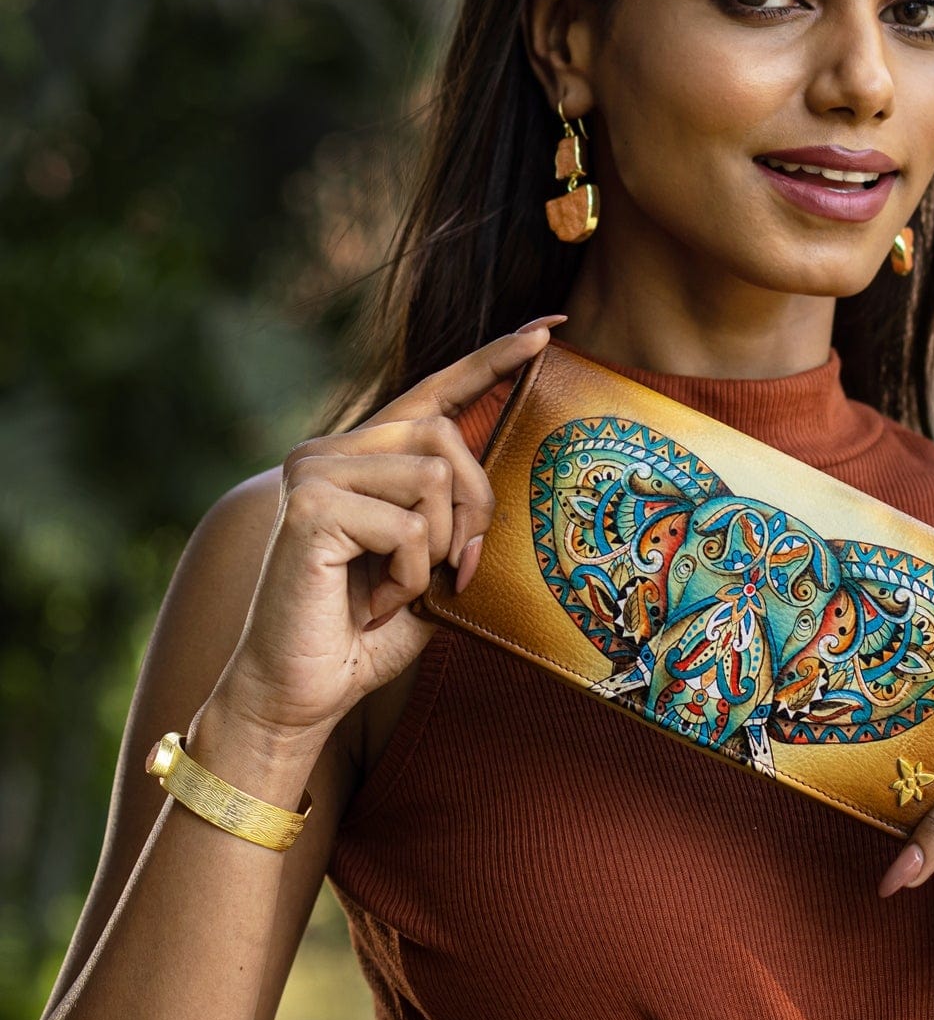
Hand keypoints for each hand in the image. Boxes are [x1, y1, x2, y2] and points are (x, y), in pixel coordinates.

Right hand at [211, 315, 565, 747]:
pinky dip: (409, 576)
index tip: (549, 326)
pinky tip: (377, 604)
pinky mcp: (310, 506)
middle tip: (456, 571)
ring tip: (400, 590)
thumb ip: (456, 515)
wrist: (298, 692)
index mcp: (363, 455)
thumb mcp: (429, 563)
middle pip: (447, 436)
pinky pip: (408, 525)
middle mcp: (331, 448)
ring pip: (433, 477)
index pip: (437, 390)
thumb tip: (500, 487)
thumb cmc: (365, 632)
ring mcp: (314, 471)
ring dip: (436, 550)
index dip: (495, 357)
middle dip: (473, 509)